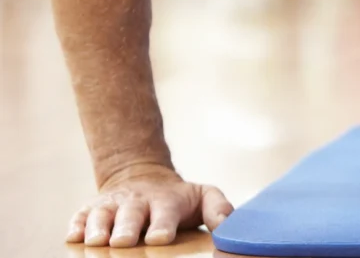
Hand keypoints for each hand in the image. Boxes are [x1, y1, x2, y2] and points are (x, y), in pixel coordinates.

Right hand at [66, 164, 233, 246]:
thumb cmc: (177, 198)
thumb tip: (226, 227)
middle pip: (130, 215)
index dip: (163, 225)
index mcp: (166, 201)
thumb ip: (218, 209)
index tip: (160, 238)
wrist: (143, 177)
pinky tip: (73, 236)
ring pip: (102, 214)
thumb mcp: (203, 195)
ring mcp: (112, 205)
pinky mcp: (91, 209)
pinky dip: (75, 225)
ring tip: (96, 242)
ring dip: (98, 227)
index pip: (165, 213)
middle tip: (122, 242)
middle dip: (126, 228)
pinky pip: (79, 216)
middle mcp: (137, 202)